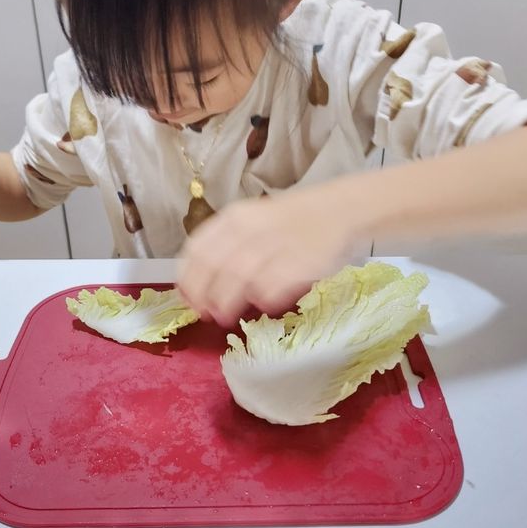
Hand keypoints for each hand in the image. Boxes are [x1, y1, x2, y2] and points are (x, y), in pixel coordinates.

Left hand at [177, 181, 357, 324]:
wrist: (340, 211)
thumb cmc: (291, 222)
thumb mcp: (252, 222)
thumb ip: (226, 247)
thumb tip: (199, 284)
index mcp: (235, 217)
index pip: (198, 249)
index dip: (188, 277)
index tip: (186, 297)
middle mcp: (251, 229)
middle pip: (214, 268)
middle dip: (204, 295)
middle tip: (204, 313)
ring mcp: (274, 245)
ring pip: (237, 280)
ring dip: (226, 303)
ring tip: (224, 317)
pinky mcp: (297, 263)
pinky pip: (269, 289)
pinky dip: (260, 300)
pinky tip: (260, 305)